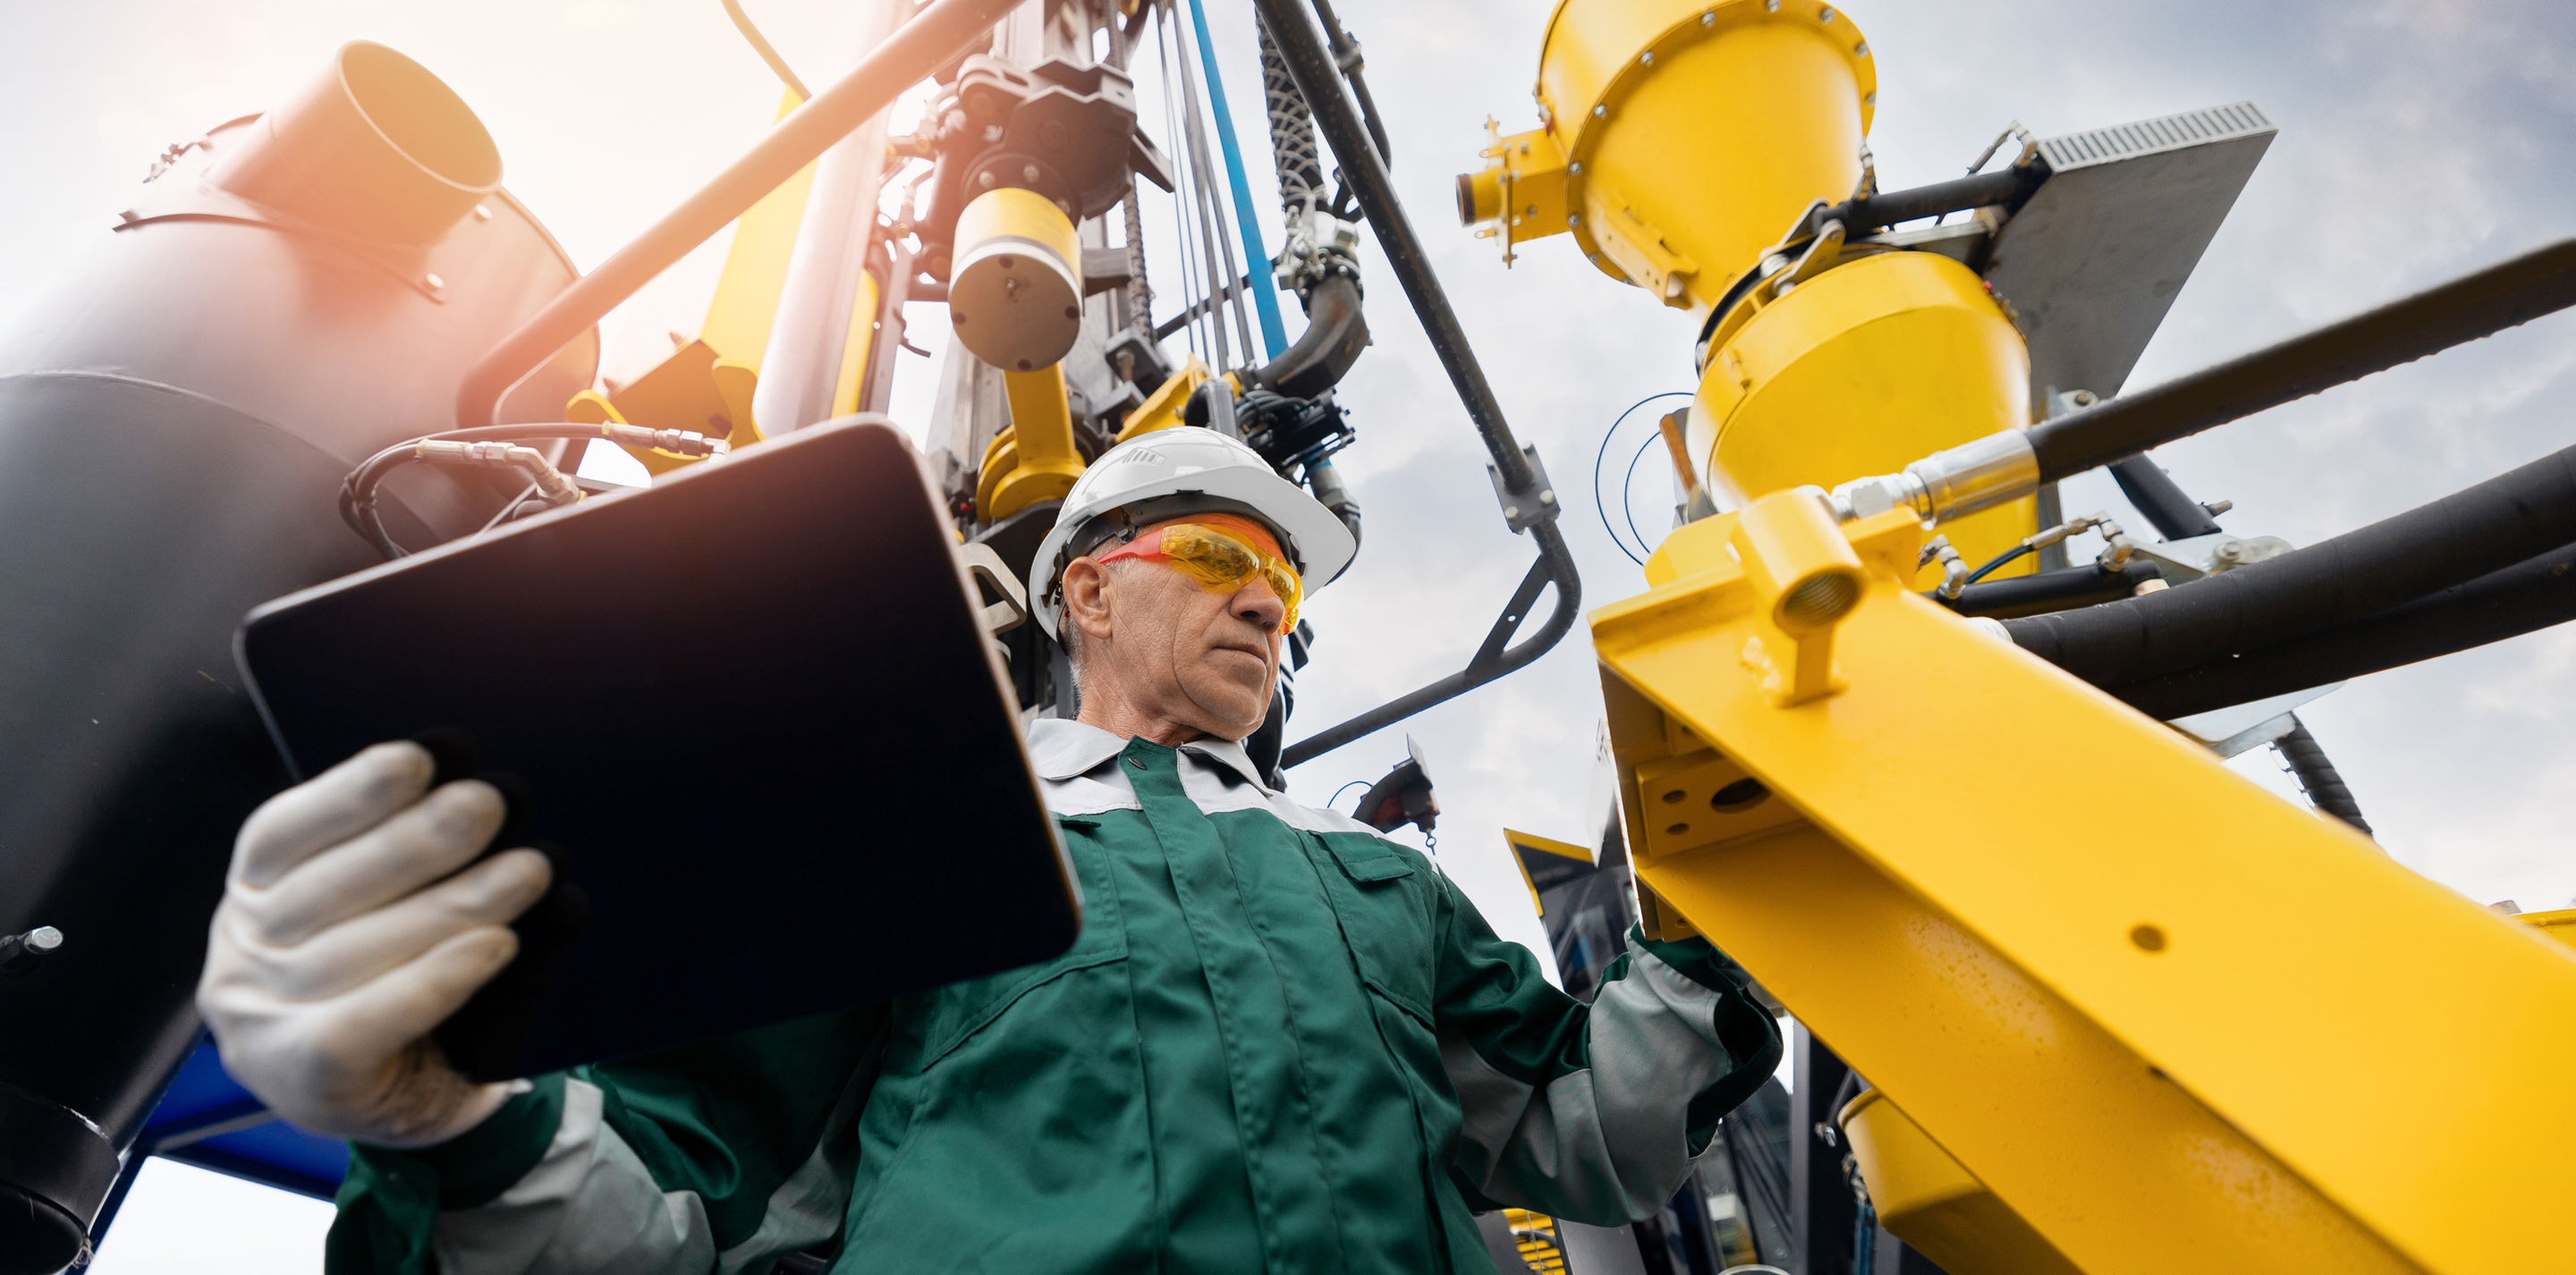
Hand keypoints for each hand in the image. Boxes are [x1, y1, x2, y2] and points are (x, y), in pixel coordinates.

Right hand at [198, 742, 551, 1145]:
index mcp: (251, 898)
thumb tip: (489, 793)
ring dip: (453, 905)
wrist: (414, 1099)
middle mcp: (242, 961)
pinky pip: (367, 1027)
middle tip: (492, 801)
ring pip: (356, 954)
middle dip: (416, 841)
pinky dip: (435, 981)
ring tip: (529, 870)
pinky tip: (496, 946)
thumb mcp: (396, 905)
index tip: (421, 757)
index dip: (349, 793)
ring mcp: (263, 1030)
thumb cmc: (408, 980)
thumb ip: (416, 858)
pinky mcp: (308, 1088)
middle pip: (326, 890)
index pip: (280, 834)